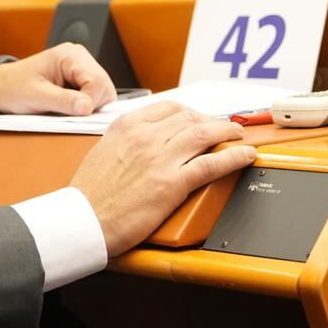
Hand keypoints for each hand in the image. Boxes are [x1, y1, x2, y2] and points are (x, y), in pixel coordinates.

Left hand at [0, 43, 116, 115]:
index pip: (97, 81)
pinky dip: (84, 106)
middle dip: (91, 105)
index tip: (77, 114)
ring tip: (66, 109)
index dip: (91, 102)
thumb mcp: (36, 96)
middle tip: (70, 113)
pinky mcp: (79, 80)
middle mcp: (80, 58)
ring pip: (101, 93)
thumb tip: (87, 107)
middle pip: (104, 87)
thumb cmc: (13, 87)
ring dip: (88, 106)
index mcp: (70, 55)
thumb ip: (62, 101)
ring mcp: (81, 68)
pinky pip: (93, 96)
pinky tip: (68, 108)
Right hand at [70, 102, 256, 256]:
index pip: (170, 108)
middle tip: (225, 127)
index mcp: (127, 125)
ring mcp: (161, 158)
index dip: (192, 112)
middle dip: (212, 120)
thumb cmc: (90, 193)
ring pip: (205, 134)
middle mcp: (146, 136)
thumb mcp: (104, 150)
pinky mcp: (173, 183)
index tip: (200, 118)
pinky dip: (233, 156)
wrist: (82, 219)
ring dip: (228, 132)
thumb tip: (143, 139)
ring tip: (239, 135)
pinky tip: (245, 155)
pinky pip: (211, 164)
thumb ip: (127, 139)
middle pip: (191, 118)